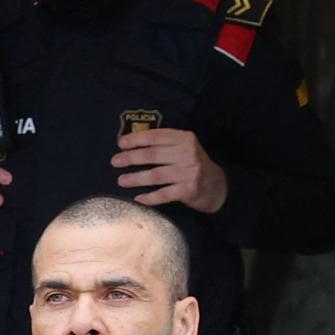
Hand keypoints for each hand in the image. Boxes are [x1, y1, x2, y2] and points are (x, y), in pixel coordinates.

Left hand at [111, 128, 227, 212]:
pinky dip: (150, 197)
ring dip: (136, 178)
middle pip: (153, 155)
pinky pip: (164, 194)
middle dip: (131, 158)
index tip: (121, 143)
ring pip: (156, 175)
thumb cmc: (194, 166)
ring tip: (121, 180)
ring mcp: (189, 172)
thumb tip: (132, 145)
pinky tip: (139, 198)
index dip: (136, 139)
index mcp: (185, 139)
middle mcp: (188, 153)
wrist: (218, 187)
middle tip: (115, 162)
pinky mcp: (189, 189)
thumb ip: (165, 144)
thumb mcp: (185, 148)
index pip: (156, 136)